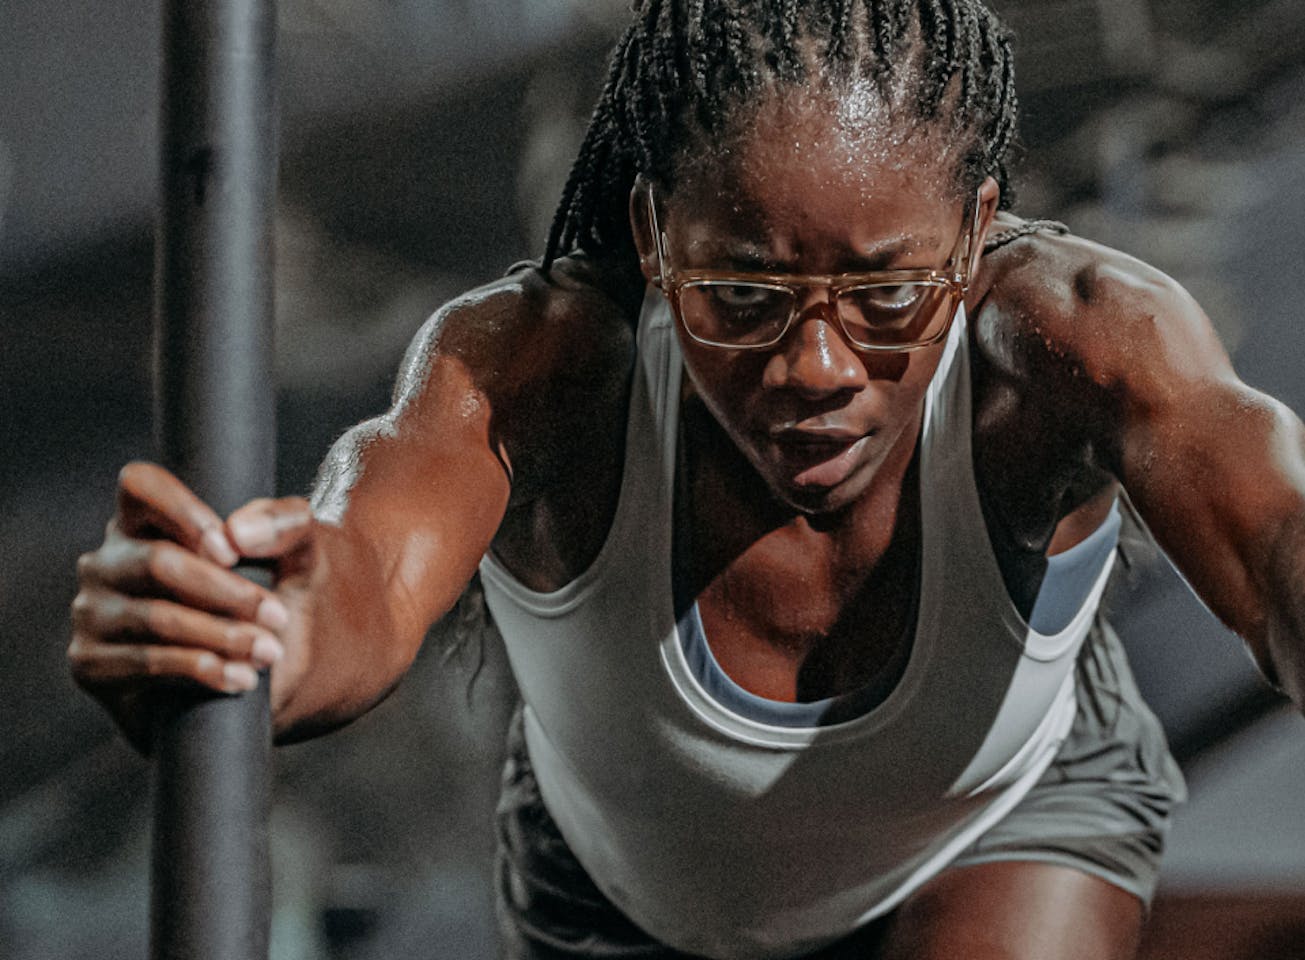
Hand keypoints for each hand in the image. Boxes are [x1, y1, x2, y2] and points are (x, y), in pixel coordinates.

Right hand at [69, 462, 313, 749]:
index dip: (183, 513)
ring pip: (155, 617)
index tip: (231, 552)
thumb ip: (285, 523)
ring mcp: (95, 612)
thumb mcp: (299, 552)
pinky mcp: (93, 664)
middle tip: (278, 617)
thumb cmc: (276, 593)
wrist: (271, 668)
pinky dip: (201, 670)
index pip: (140, 486)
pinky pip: (144, 663)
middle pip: (157, 562)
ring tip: (269, 652)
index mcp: (146, 519)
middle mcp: (110, 561)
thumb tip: (238, 534)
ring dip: (222, 636)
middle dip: (226, 593)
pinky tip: (239, 678)